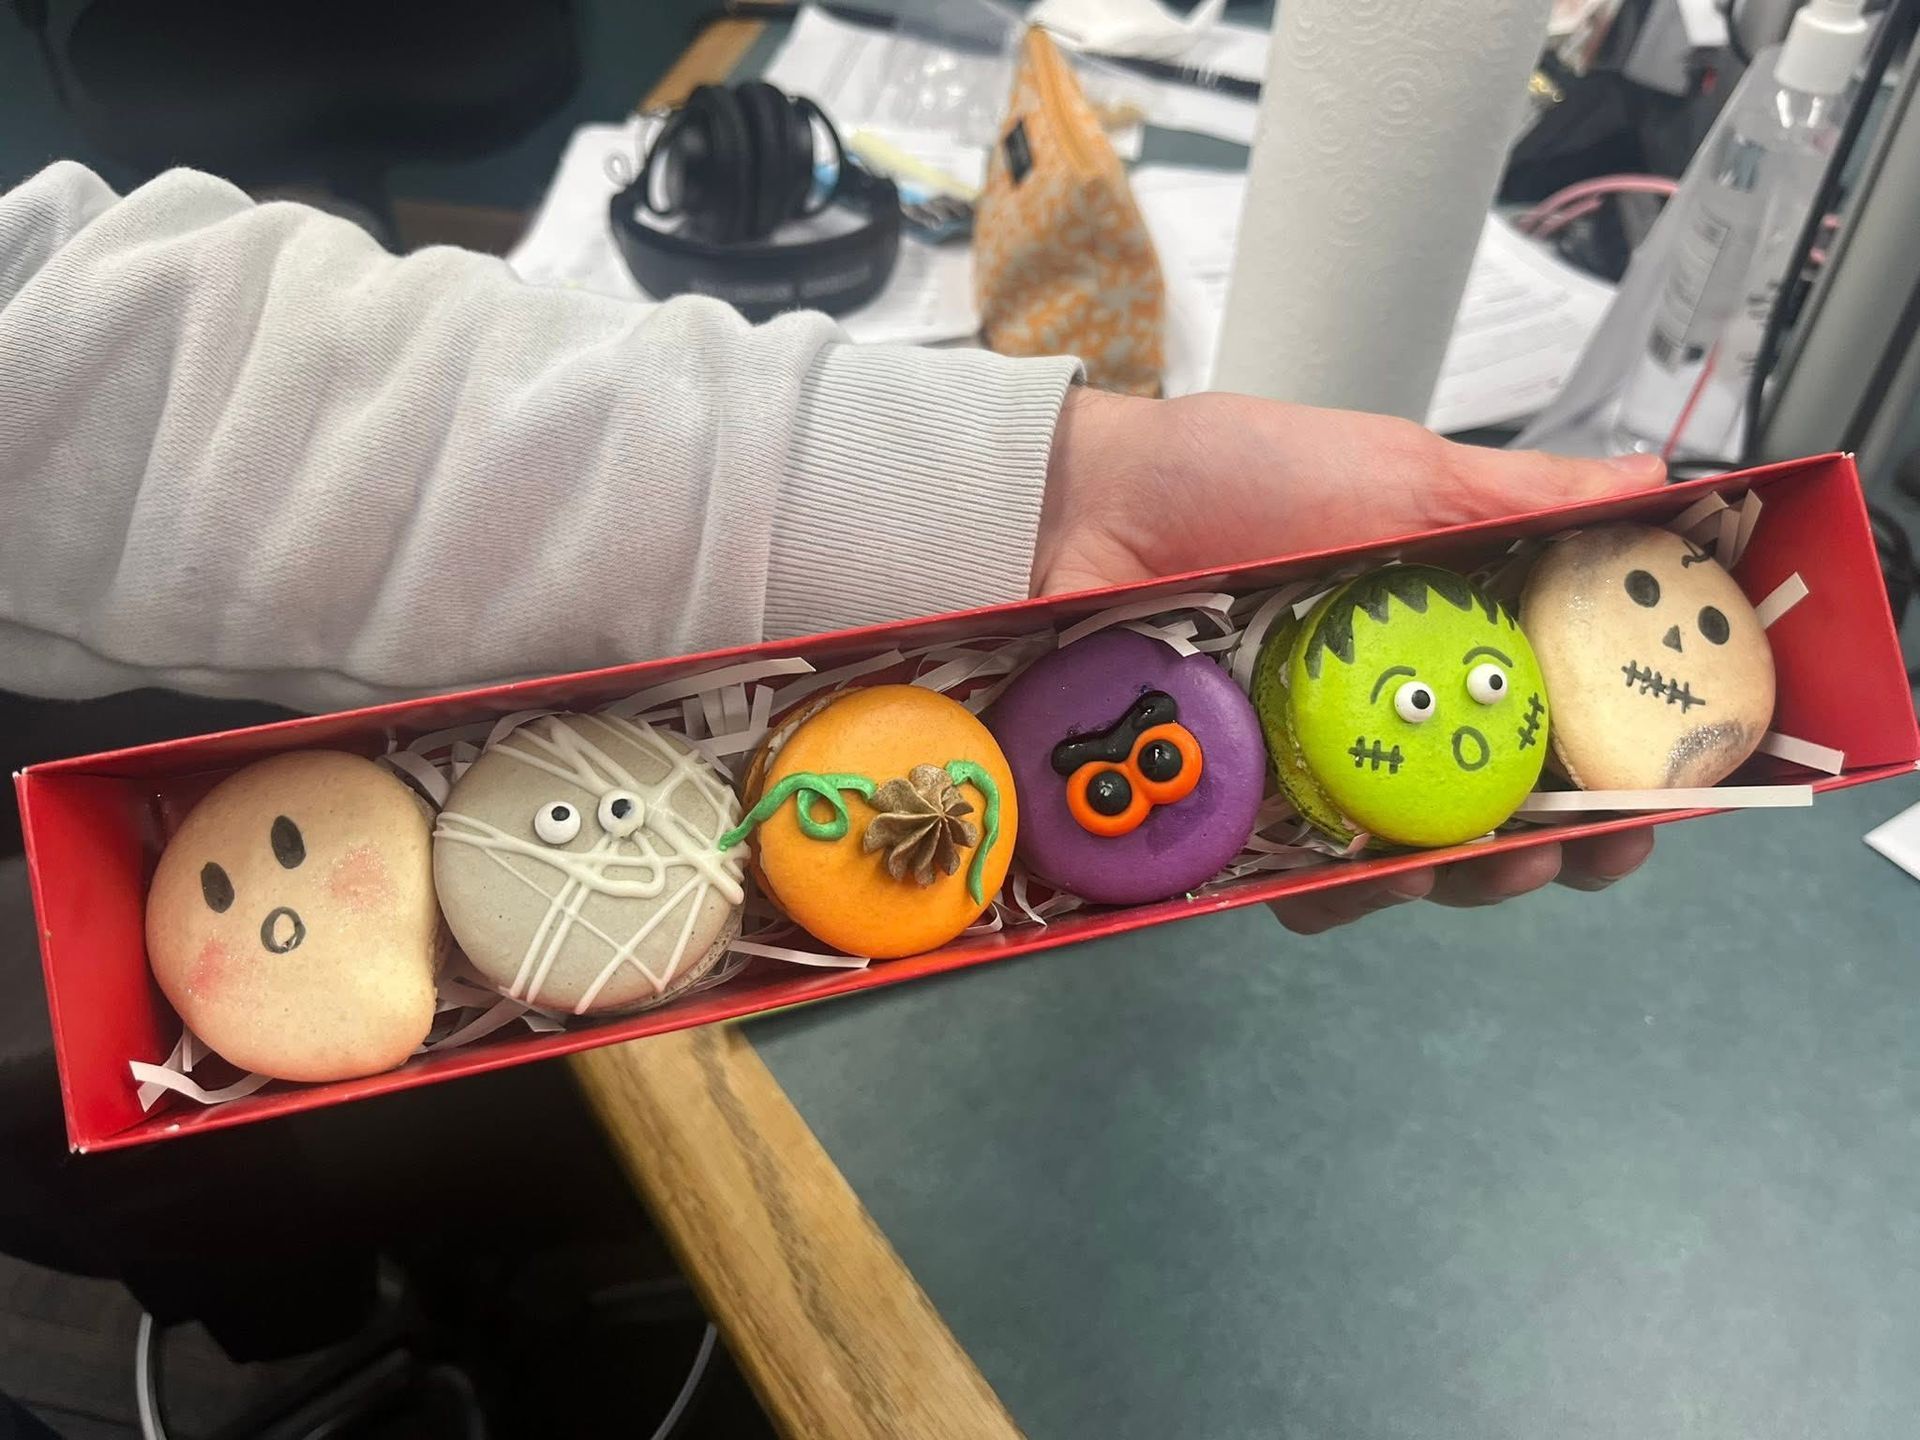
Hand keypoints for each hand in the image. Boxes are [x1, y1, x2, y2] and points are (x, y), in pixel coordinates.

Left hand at [1034, 387, 1665, 932]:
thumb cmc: (1231, 475)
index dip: (1622, 768)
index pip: (1562, 718)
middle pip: (1495, 809)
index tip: (1667, 800)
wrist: (1082, 506)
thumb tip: (1658, 488)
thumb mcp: (1396, 470)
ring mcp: (1313, 760)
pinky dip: (1321, 892)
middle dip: (1543, 849)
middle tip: (1558, 851)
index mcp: (1450, 630)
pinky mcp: (1236, 802)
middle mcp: (1392, 705)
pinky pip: (1289, 878)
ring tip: (1450, 868)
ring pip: (1401, 860)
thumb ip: (1523, 499)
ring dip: (1441, 882)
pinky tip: (1337, 881)